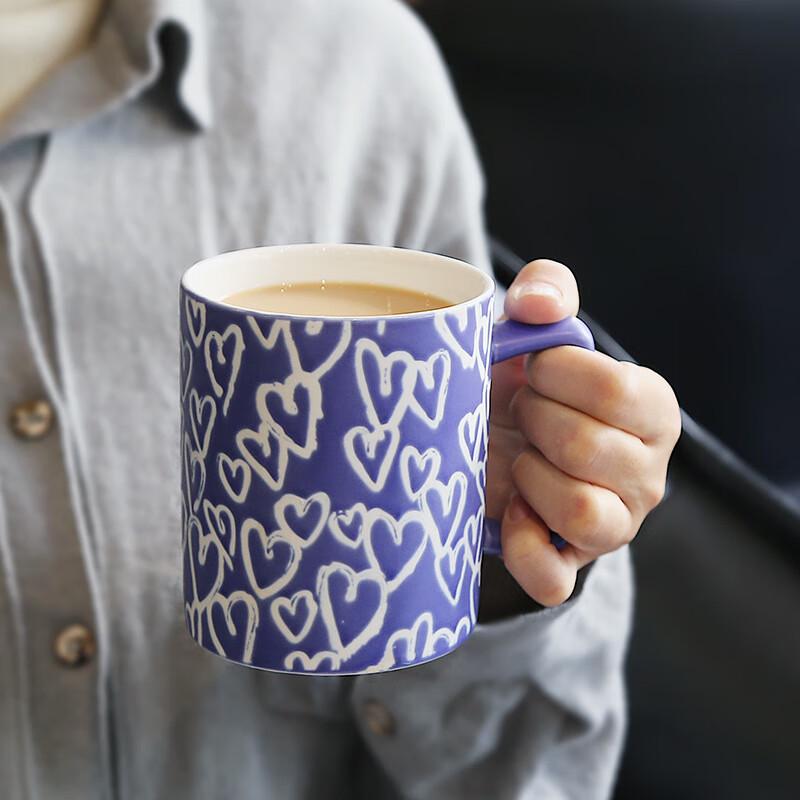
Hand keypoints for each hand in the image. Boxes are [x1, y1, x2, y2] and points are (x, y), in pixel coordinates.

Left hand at [486, 260, 680, 605]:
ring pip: (579, 511)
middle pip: (587, 447)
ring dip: (528, 475)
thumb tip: (538, 306)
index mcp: (652, 408)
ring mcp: (616, 525)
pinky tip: (510, 510)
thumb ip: (544, 292)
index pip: (616, 390)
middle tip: (521, 413)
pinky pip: (554, 578)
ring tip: (520, 456)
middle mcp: (648, 472)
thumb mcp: (535, 330)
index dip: (554, 375)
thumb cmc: (524, 384)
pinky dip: (522, 547)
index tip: (532, 371)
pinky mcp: (571, 563)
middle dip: (533, 421)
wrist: (496, 441)